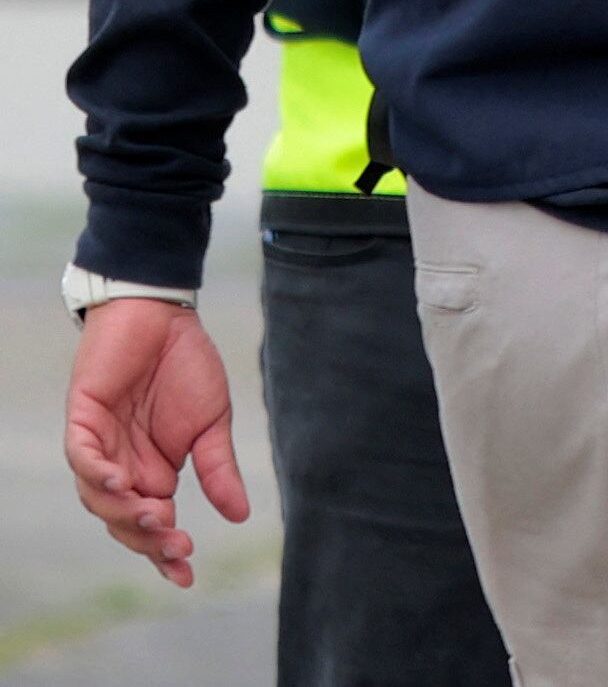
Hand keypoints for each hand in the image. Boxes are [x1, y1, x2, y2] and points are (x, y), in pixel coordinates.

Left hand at [64, 301, 247, 587]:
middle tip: (178, 545)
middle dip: (148, 538)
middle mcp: (122, 466)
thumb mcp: (212, 424)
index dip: (164, 552)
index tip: (187, 576)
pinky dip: (98, 474)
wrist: (164, 315)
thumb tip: (240, 515)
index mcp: (153, 472)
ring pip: (98, 496)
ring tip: (157, 516)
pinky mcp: (83, 418)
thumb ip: (219, 469)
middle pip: (123, 520)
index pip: (153, 523)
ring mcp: (99, 444)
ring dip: (124, 512)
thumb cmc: (186, 366)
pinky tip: (123, 484)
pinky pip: (82, 457)